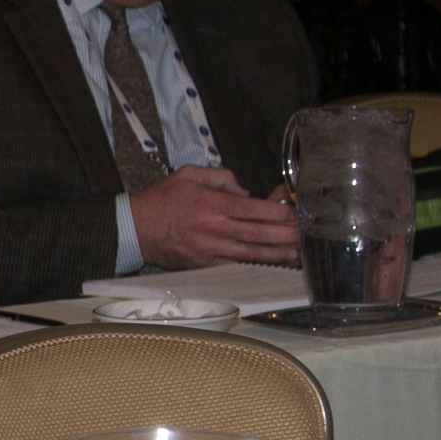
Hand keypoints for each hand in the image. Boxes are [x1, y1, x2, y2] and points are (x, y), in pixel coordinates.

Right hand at [130, 165, 298, 269]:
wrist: (134, 228)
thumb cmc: (161, 200)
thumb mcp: (189, 174)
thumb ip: (221, 178)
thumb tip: (244, 192)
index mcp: (212, 205)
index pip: (255, 209)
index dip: (280, 213)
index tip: (297, 214)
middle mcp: (215, 229)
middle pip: (259, 234)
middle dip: (287, 235)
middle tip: (307, 235)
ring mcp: (211, 250)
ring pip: (252, 253)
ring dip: (278, 254)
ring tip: (299, 253)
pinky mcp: (205, 264)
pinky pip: (237, 264)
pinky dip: (256, 264)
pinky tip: (272, 264)